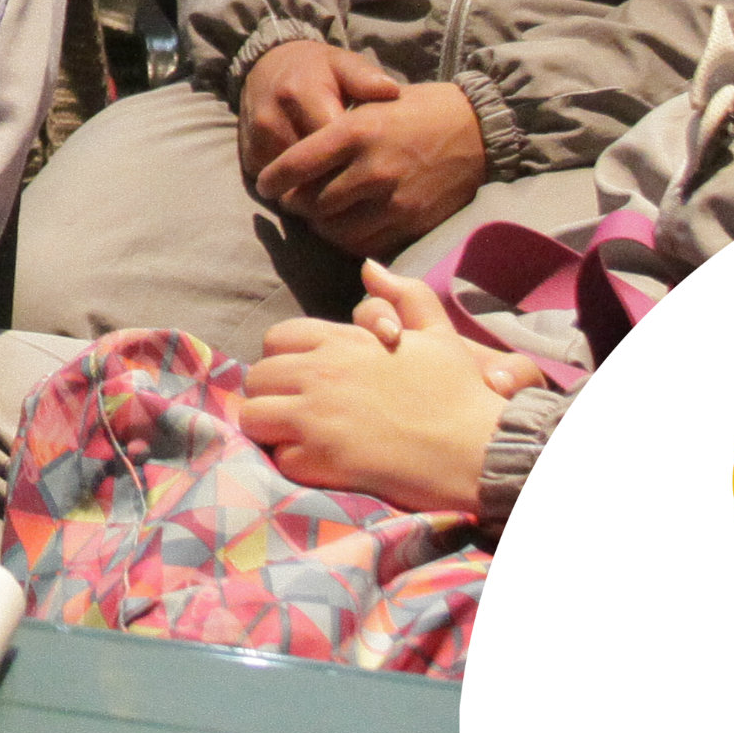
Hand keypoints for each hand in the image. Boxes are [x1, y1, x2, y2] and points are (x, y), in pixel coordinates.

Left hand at [235, 266, 523, 510]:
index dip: (284, 359)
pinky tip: (319, 466)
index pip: (277, 339)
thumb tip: (370, 266)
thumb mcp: (438, 335)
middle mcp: (320, 374)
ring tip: (297, 439)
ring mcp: (316, 418)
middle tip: (296, 412)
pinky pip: (280, 459)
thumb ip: (405, 295)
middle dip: (272, 394)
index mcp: (342, 341)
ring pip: (254, 417)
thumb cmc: (461, 394)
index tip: (302, 377)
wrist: (480, 451)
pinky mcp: (321, 460)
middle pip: (258, 378)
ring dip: (271, 429)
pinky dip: (294, 464)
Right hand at [237, 36, 400, 184]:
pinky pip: (281, 187)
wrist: (266, 65)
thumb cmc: (316, 69)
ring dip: (319, 190)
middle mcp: (273, 120)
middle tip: (366, 185)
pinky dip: (301, 190)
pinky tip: (321, 184)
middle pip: (313, 170)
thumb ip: (365, 77)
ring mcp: (258, 143)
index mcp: (300, 94)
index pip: (332, 143)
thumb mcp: (342, 63)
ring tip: (345, 187)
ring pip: (296, 184)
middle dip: (340, 180)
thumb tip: (391, 90)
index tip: (377, 164)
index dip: (357, 158)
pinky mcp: (248, 158)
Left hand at [254, 80, 491, 256]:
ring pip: (334, 229)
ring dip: (320, 225)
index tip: (265, 185)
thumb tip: (297, 160)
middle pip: (311, 202)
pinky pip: (365, 244)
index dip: (273, 179)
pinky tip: (347, 226)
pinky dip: (348, 240)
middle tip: (293, 200)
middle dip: (295, 204)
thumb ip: (336, 132)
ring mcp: (393, 199)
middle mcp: (372, 167)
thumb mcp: (371, 104)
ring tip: (319, 215)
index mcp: (357, 131)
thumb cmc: (418, 110)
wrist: (477, 129)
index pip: (297, 164)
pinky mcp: (411, 222)